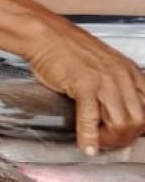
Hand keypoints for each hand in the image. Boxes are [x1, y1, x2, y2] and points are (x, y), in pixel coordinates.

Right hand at [26, 22, 144, 153]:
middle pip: (138, 119)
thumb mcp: (104, 67)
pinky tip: (86, 146)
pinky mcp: (84, 85)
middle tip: (109, 143)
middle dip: (125, 137)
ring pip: (121, 122)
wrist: (46, 35)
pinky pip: (91, 117)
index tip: (125, 134)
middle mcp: (123, 77)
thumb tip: (114, 113)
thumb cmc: (68, 51)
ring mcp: (105, 81)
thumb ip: (115, 86)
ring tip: (97, 144)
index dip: (138, 127)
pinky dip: (90, 136)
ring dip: (110, 140)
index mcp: (131, 72)